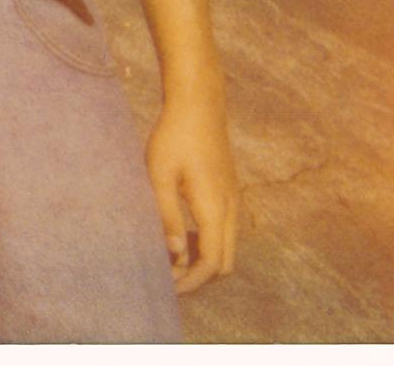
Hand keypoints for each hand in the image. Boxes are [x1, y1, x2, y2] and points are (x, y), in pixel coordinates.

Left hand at [146, 88, 237, 292]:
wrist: (199, 105)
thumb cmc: (173, 137)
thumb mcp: (159, 175)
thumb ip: (166, 215)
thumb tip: (174, 254)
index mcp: (214, 209)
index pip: (211, 262)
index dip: (191, 281)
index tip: (168, 287)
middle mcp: (231, 209)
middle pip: (224, 262)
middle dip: (199, 275)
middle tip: (167, 274)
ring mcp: (234, 200)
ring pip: (226, 247)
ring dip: (202, 258)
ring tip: (169, 254)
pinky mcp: (229, 192)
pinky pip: (224, 230)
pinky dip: (206, 241)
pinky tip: (180, 231)